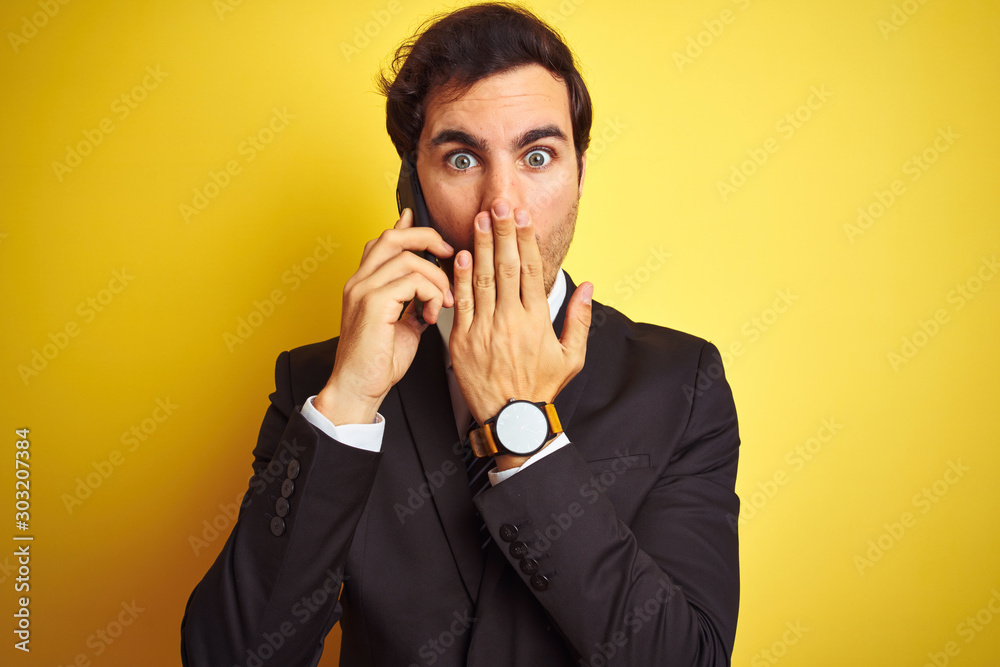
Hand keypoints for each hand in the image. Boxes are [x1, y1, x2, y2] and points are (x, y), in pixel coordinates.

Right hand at [314, 208, 454, 424]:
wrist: (358, 388)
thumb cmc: (378, 362)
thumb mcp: (402, 323)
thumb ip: (412, 301)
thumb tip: (429, 291)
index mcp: (364, 284)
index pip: (383, 242)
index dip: (406, 228)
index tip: (428, 229)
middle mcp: (359, 281)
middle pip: (393, 238)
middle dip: (427, 238)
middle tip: (449, 253)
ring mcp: (363, 290)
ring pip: (409, 259)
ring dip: (437, 279)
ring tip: (443, 303)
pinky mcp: (373, 303)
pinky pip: (413, 281)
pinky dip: (431, 295)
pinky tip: (432, 316)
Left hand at [449, 198, 592, 467]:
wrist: (511, 421)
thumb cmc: (542, 388)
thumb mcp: (572, 357)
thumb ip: (579, 319)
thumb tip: (588, 284)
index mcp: (537, 322)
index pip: (532, 271)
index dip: (527, 240)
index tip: (523, 217)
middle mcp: (511, 321)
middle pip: (507, 267)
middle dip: (503, 232)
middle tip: (499, 204)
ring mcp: (485, 330)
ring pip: (483, 279)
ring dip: (482, 246)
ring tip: (480, 219)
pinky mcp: (463, 341)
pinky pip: (462, 303)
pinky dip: (461, 277)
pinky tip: (462, 254)